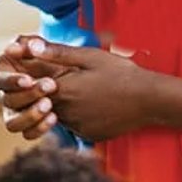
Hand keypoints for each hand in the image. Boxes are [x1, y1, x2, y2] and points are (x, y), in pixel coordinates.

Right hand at [0, 36, 71, 139]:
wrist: (78, 80)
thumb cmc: (57, 59)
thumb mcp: (49, 48)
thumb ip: (35, 44)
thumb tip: (21, 45)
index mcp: (3, 70)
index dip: (10, 81)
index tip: (28, 80)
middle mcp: (4, 92)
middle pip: (6, 99)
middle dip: (28, 95)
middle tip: (51, 86)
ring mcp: (15, 110)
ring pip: (11, 123)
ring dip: (29, 116)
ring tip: (49, 105)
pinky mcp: (28, 125)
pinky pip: (27, 134)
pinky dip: (39, 128)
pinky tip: (54, 117)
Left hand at [3, 36, 152, 141]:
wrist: (150, 100)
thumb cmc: (121, 73)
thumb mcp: (89, 56)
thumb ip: (58, 53)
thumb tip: (31, 46)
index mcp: (63, 90)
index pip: (32, 88)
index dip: (33, 79)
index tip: (43, 71)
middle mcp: (66, 112)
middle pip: (42, 103)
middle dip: (47, 92)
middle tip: (68, 81)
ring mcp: (77, 127)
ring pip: (57, 115)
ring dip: (62, 105)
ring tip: (82, 91)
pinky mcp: (88, 135)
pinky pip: (73, 126)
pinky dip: (76, 116)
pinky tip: (92, 105)